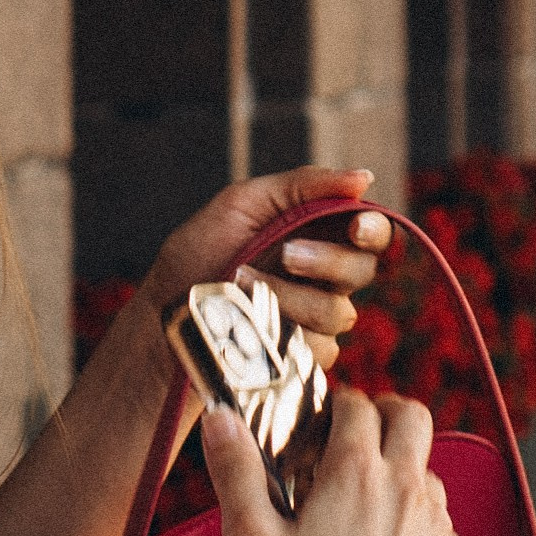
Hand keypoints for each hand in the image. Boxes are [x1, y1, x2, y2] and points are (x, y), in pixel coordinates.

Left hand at [151, 165, 390, 374]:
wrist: (161, 312)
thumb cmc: (197, 254)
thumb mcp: (240, 206)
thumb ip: (301, 186)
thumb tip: (364, 177)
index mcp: (317, 235)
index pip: (371, 232)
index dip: (374, 229)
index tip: (356, 226)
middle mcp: (323, 277)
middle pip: (363, 271)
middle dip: (328, 261)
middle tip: (285, 256)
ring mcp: (313, 321)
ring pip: (338, 313)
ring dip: (288, 298)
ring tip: (240, 285)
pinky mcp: (300, 358)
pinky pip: (318, 351)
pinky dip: (280, 334)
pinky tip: (246, 324)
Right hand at [203, 388, 467, 535]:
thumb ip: (235, 471)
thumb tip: (220, 421)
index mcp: (355, 472)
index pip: (358, 406)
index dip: (340, 402)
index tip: (325, 412)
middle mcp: (405, 489)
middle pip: (412, 418)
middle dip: (388, 410)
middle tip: (364, 424)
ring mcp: (435, 525)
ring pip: (428, 472)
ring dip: (403, 469)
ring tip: (368, 497)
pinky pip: (440, 524)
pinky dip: (418, 521)